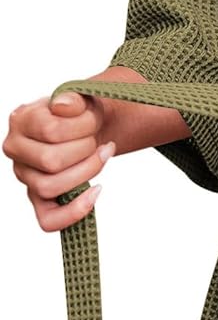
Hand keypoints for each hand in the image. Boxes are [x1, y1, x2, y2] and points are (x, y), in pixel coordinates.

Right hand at [3, 89, 115, 230]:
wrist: (85, 130)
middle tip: (97, 142)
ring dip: (85, 173)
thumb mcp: (80, 99)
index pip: (51, 130)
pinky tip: (96, 192)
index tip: (93, 121)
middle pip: (50, 161)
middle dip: (85, 151)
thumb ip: (72, 99)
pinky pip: (48, 221)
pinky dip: (75, 212)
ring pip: (50, 187)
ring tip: (100, 158)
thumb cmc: (80, 116)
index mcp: (21, 121)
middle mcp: (15, 149)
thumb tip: (63, 107)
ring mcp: (25, 177)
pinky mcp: (37, 200)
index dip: (81, 127)